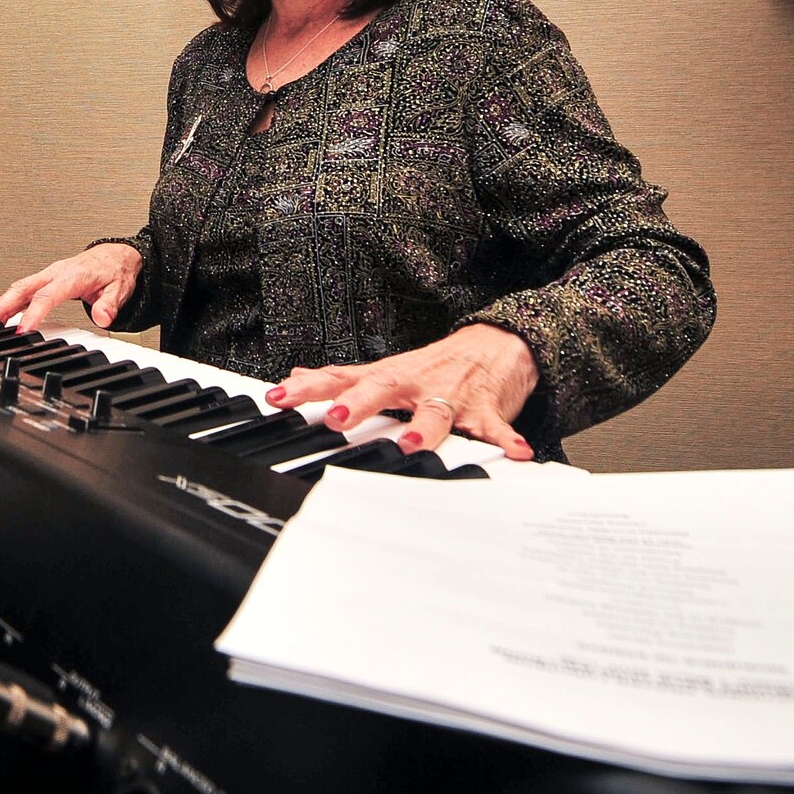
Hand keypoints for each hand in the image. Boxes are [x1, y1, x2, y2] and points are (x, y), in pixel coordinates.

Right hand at [0, 243, 143, 333]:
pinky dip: (8, 301)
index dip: (32, 314)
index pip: (47, 296)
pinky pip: (23, 289)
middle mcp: (56, 273)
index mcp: (72, 275)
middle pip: (23, 289)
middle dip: (2, 306)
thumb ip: (109, 305)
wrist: (117, 255)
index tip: (21, 330)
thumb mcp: (120, 289)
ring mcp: (49, 275)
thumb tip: (103, 317)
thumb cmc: (115, 270)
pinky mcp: (46, 279)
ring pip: (19, 288)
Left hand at [266, 325, 540, 460]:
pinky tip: (513, 450)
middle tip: (339, 419)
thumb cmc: (436, 364)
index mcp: (389, 376)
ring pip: (435, 411)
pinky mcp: (485, 409)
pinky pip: (495, 426)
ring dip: (424, 427)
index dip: (308, 388)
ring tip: (412, 443)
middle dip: (359, 403)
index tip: (280, 397)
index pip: (340, 378)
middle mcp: (415, 383)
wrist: (497, 343)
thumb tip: (295, 376)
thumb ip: (342, 378)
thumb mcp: (386, 369)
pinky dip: (504, 439)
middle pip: (382, 388)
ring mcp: (449, 395)